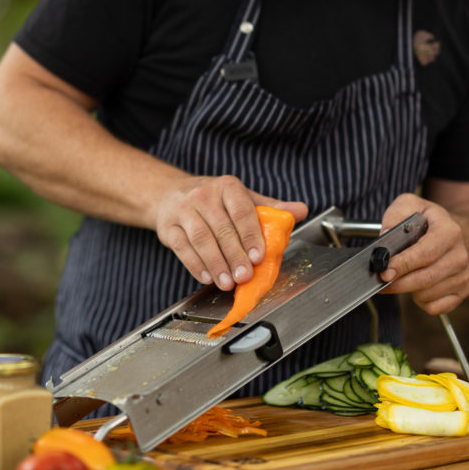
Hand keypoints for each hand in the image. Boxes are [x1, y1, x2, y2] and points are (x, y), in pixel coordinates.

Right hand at [153, 175, 307, 289]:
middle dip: (234, 255)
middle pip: (221, 228)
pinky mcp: (168, 227)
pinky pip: (182, 248)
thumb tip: (300, 210)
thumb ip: (271, 208)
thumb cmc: (213, 200)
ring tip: (227, 282)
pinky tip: (207, 277)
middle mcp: (203, 195)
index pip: (242, 211)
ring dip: (216, 264)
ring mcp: (183, 210)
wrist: (169, 194)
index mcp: (227, 187)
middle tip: (245, 276)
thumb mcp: (242, 198)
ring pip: (201, 239)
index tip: (259, 256)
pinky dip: (195, 265)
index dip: (250, 235)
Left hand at [377, 193, 468, 314]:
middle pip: (425, 278)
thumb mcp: (410, 205)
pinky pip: (434, 307)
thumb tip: (385, 236)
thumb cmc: (426, 221)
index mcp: (450, 232)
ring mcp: (463, 275)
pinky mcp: (462, 291)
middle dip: (399, 282)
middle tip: (381, 279)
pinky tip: (417, 286)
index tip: (385, 271)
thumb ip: (396, 215)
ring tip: (403, 276)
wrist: (451, 235)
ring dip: (407, 290)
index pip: (426, 253)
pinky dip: (420, 301)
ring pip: (427, 294)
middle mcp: (460, 255)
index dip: (403, 264)